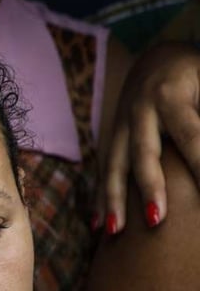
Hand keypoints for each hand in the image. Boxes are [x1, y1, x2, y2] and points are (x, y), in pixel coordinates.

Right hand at [98, 43, 199, 231]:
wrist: (158, 58)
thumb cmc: (194, 73)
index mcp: (170, 96)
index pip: (191, 137)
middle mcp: (139, 110)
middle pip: (143, 153)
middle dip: (148, 186)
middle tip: (156, 220)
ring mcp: (121, 124)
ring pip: (114, 164)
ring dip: (113, 199)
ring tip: (116, 232)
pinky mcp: (113, 137)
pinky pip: (105, 169)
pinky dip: (100, 197)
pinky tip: (101, 226)